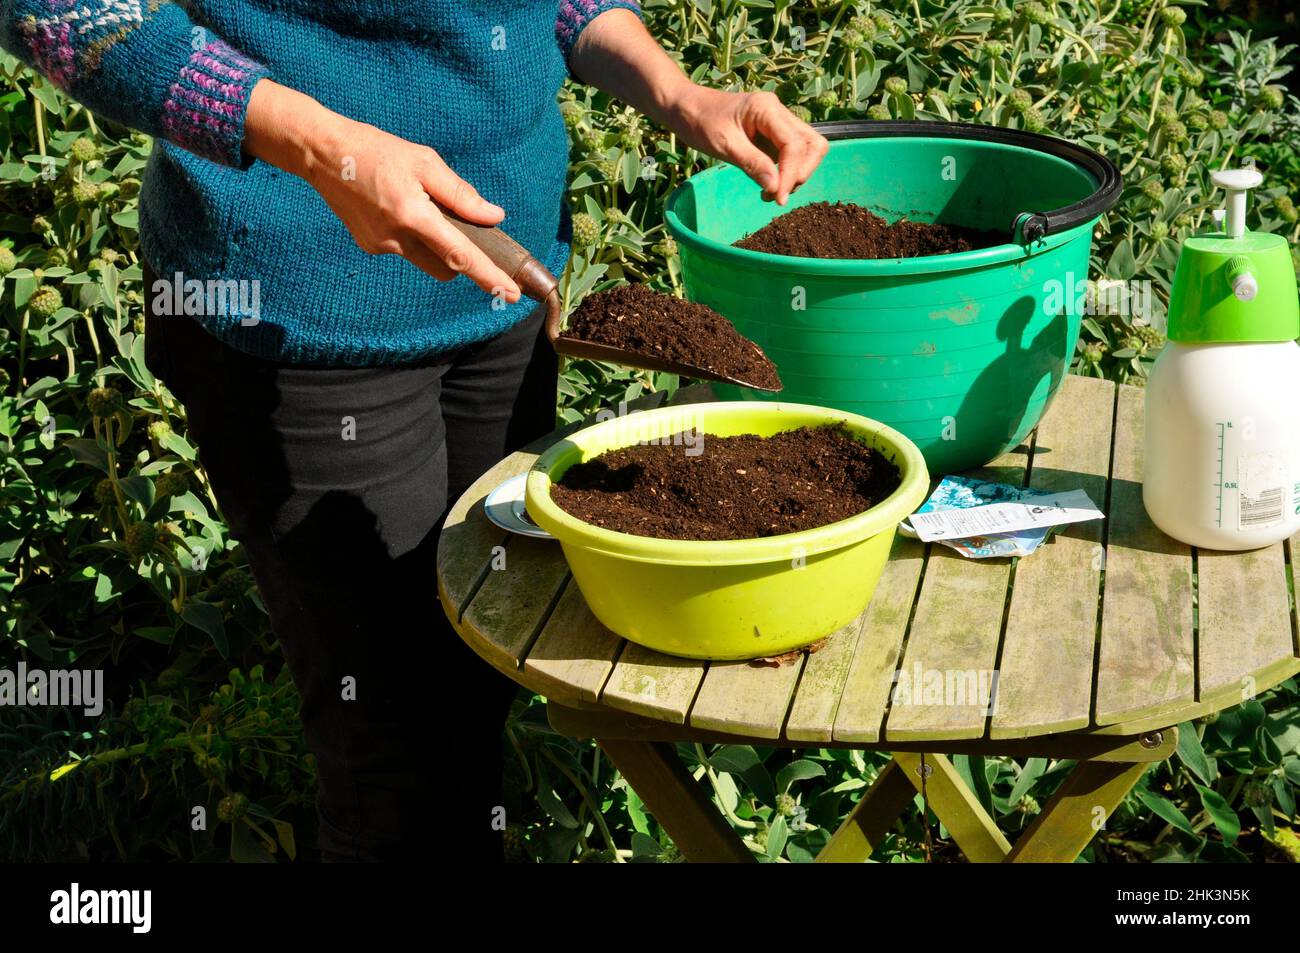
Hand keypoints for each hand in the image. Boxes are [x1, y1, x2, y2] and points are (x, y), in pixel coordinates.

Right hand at [244, 80, 520, 300]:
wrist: (323, 154)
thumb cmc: (377, 151)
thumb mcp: (425, 161)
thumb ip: (460, 194)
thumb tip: (493, 216)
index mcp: (414, 215)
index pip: (460, 255)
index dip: (488, 276)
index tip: (511, 294)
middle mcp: (396, 239)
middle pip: (446, 268)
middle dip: (459, 257)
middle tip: (458, 226)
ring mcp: (380, 246)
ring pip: (425, 259)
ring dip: (433, 243)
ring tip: (415, 204)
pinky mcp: (369, 246)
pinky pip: (403, 249)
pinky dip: (410, 235)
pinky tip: (393, 206)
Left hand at [668, 87, 828, 204]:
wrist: (686, 107)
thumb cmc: (700, 121)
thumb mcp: (724, 145)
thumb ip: (752, 164)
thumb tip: (776, 187)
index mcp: (767, 109)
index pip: (794, 144)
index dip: (791, 174)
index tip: (778, 198)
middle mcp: (779, 112)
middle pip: (812, 145)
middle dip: (800, 173)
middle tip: (777, 194)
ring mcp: (778, 123)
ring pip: (806, 150)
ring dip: (795, 174)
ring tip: (770, 193)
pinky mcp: (773, 134)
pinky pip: (791, 154)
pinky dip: (786, 172)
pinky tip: (768, 185)